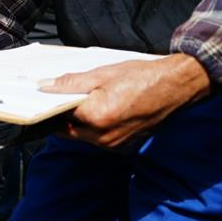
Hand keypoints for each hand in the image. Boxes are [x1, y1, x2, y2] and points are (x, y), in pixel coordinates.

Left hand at [39, 53, 210, 147]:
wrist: (177, 85)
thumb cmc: (143, 76)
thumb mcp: (102, 74)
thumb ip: (70, 83)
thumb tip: (45, 87)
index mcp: (96, 118)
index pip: (59, 115)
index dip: (51, 105)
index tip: (44, 98)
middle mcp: (104, 137)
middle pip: (68, 130)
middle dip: (63, 115)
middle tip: (64, 97)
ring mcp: (115, 145)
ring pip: (82, 136)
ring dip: (79, 122)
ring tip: (87, 101)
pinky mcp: (123, 146)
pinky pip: (98, 139)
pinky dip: (94, 127)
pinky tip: (101, 110)